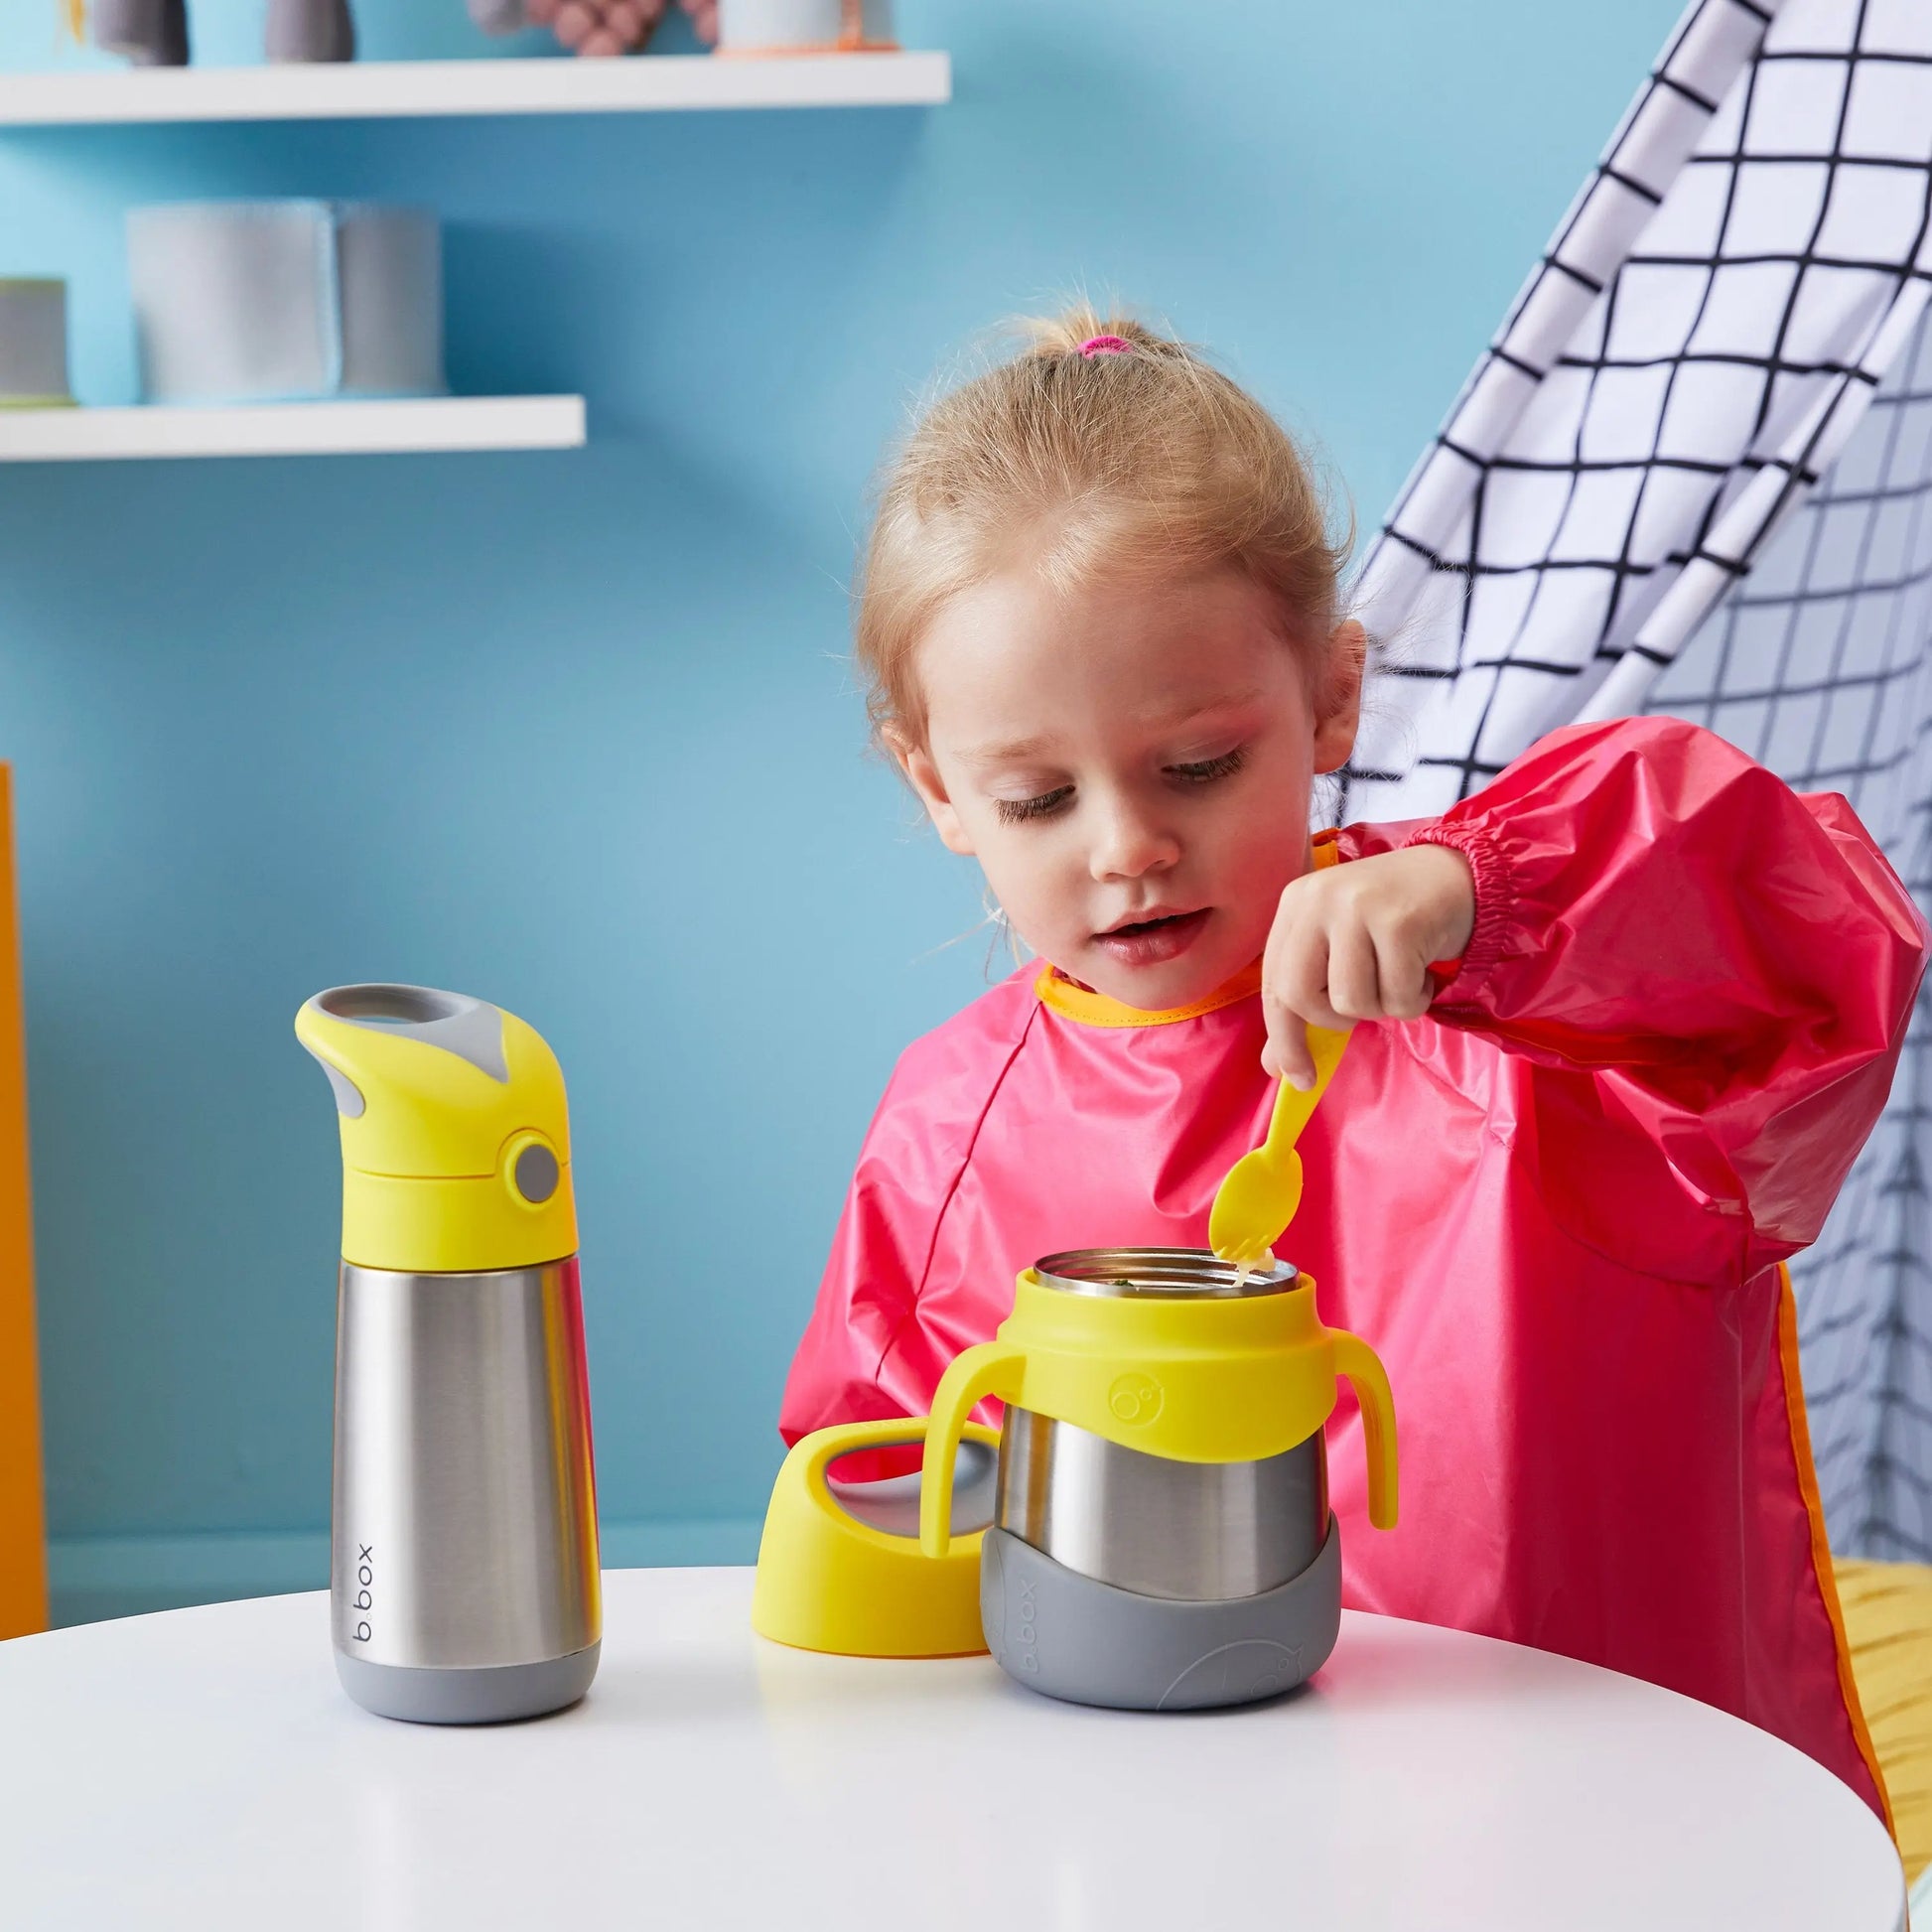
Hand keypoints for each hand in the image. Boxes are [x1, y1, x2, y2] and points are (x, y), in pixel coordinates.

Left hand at [1261, 844, 1476, 1086]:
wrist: (1461, 874)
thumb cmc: (1394, 920)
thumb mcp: (1341, 950)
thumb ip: (1307, 1001)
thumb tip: (1275, 1067)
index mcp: (1295, 904)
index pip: (1273, 985)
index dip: (1282, 1038)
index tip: (1297, 1077)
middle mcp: (1318, 900)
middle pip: (1299, 995)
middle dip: (1334, 1020)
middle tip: (1367, 1006)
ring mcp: (1356, 907)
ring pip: (1351, 1002)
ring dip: (1383, 1007)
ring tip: (1400, 977)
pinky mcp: (1398, 922)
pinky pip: (1397, 997)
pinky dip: (1415, 999)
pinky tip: (1424, 969)